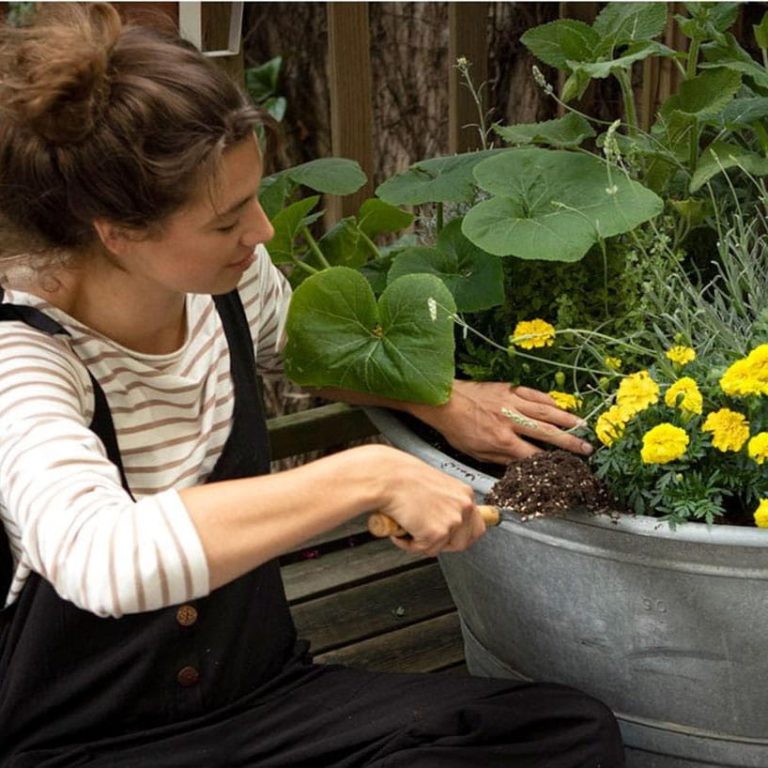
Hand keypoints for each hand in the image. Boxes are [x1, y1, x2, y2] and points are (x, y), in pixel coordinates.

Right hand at [373, 446, 485, 557]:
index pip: (476, 524)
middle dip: (444, 544)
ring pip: (441, 547)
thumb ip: (444, 503)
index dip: (462, 534)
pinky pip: (422, 549)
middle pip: (465, 541)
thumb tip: (443, 519)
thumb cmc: (402, 477)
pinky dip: (408, 543)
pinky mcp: (436, 533)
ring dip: (423, 543)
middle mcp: (463, 506)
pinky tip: (401, 527)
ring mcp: (452, 520)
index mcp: (463, 493)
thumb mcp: (433, 486)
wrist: (387, 477)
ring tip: (409, 528)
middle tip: (425, 536)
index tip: (451, 536)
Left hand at [409, 379, 592, 463]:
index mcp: (502, 441)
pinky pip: (534, 394)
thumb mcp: (476, 452)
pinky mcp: (509, 389)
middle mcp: (510, 421)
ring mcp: (511, 402)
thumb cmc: (457, 429)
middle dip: (569, 442)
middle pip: (547, 433)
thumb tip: (522, 465)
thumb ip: (501, 459)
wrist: (443, 401)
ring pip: (545, 411)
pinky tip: (560, 406)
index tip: (566, 466)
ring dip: (566, 419)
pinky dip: (549, 400)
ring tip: (582, 426)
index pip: (534, 454)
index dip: (552, 462)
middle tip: (587, 448)